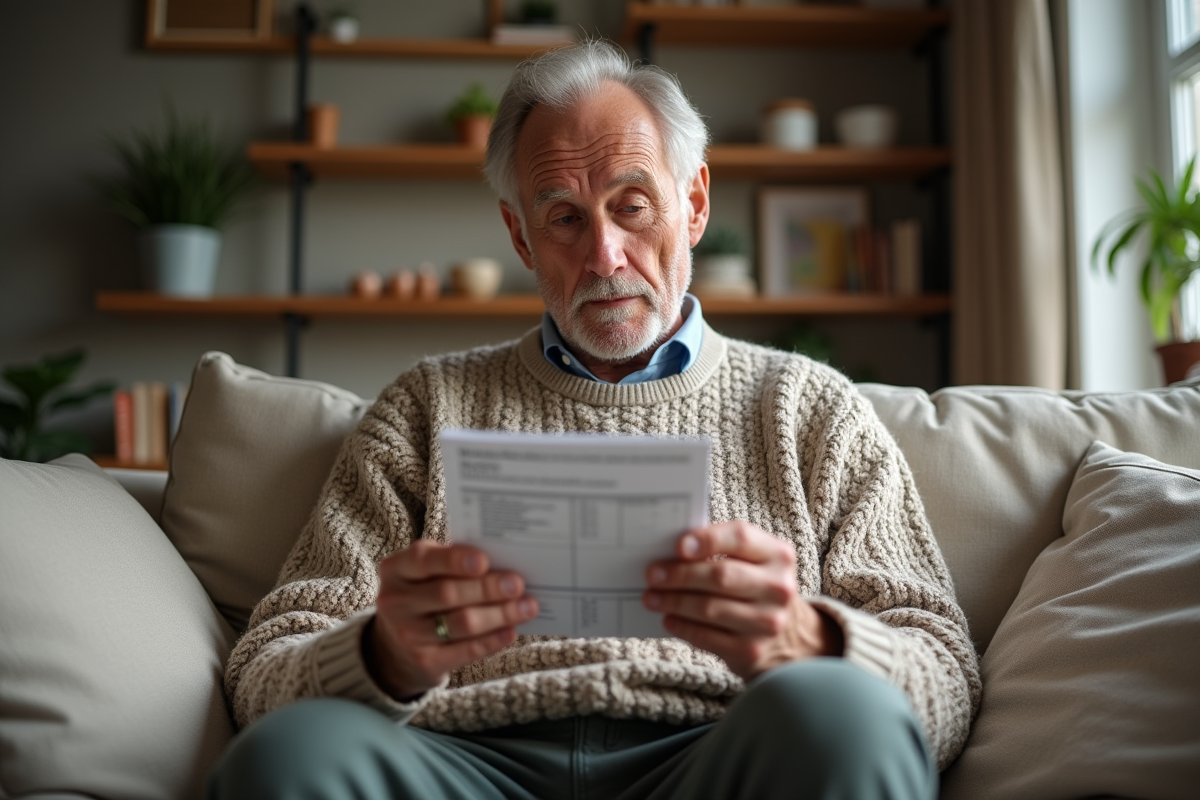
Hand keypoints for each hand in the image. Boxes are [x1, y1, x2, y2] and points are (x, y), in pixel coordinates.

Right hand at [366, 540, 538, 700]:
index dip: (455, 560)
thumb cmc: (424, 596)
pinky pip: (466, 650)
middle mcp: (395, 602)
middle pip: (447, 594)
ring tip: (527, 607)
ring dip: (499, 614)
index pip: (424, 560)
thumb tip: (503, 562)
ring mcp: (408, 635)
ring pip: (461, 623)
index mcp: (396, 569)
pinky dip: (492, 640)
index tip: (485, 561)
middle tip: (518, 584)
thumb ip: (453, 563)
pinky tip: (511, 630)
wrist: (395, 647)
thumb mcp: (426, 574)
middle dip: (487, 588)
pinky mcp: (425, 661)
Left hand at [642, 521, 842, 680]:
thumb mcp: (755, 561)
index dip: (708, 540)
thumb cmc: (758, 588)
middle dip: (681, 574)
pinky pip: (707, 637)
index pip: (741, 538)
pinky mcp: (751, 650)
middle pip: (721, 576)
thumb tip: (672, 551)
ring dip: (674, 601)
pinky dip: (682, 626)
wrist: (790, 636)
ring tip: (652, 597)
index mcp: (778, 555)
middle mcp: (778, 588)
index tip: (678, 545)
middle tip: (653, 574)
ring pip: (709, 608)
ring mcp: (767, 622)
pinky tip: (669, 619)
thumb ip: (723, 549)